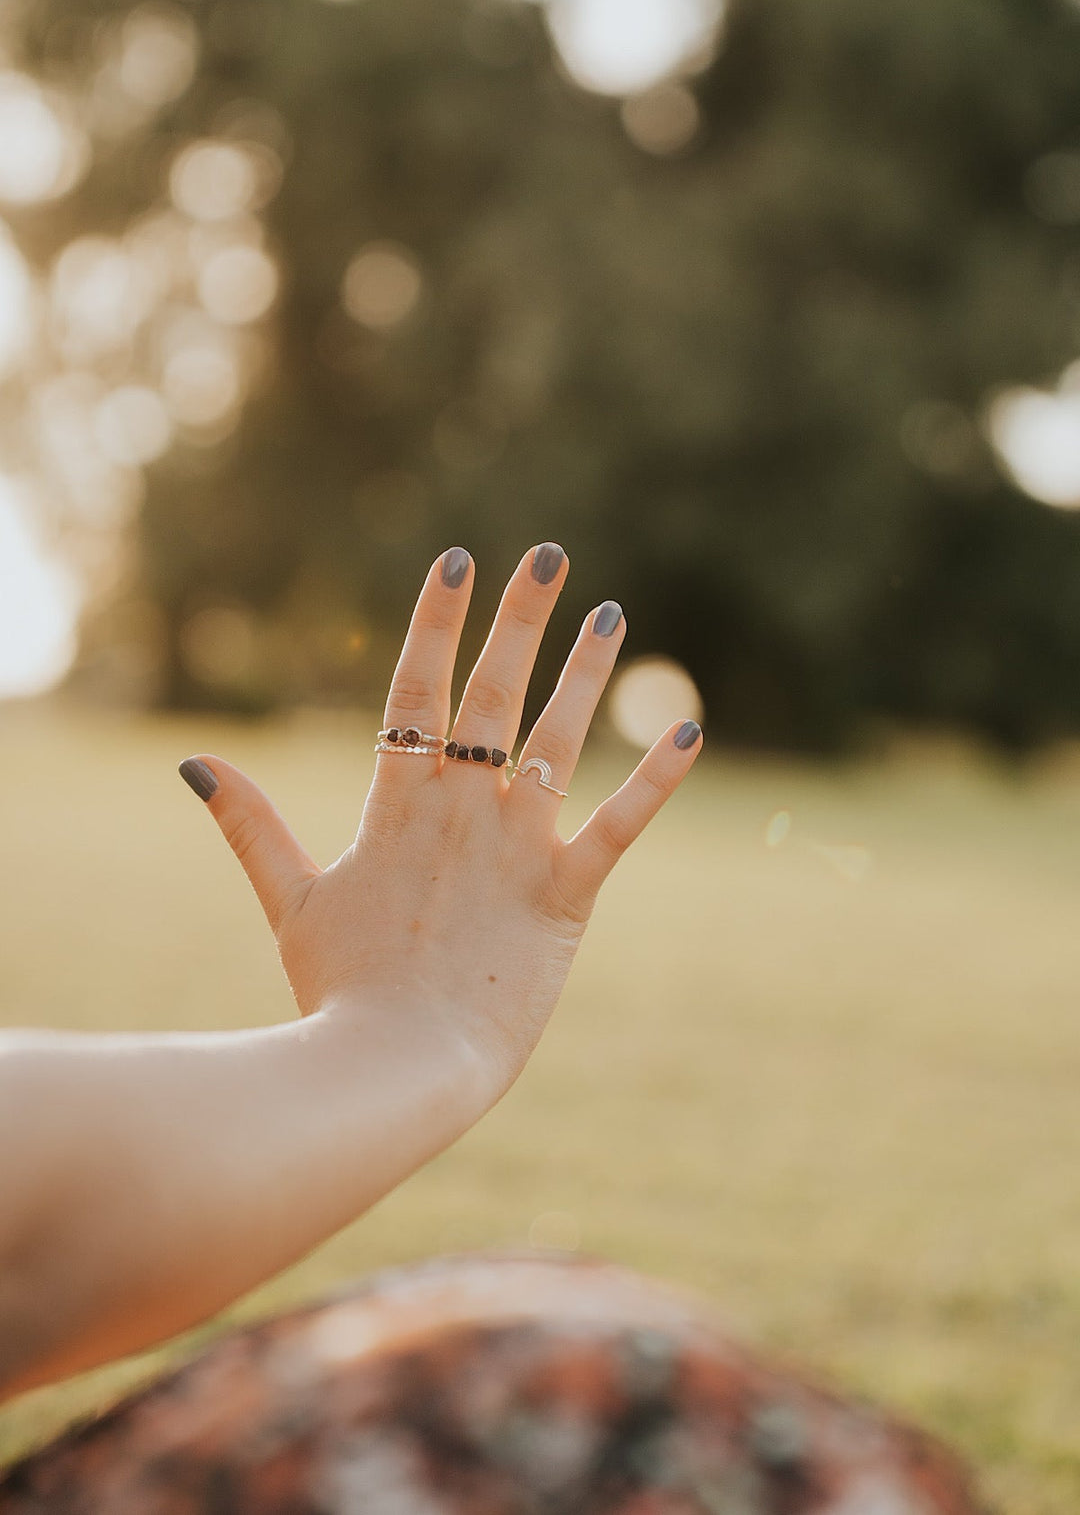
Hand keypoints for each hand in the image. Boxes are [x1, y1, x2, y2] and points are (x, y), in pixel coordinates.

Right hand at [181, 544, 701, 1099]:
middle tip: (550, 554)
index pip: (417, 689)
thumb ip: (250, 826)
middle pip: (492, 693)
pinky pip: (619, 825)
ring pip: (558, 739)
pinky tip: (691, 729)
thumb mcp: (290, 901)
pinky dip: (657, 778)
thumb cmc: (340, 993)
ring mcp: (515, 847)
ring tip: (611, 614)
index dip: (437, 620)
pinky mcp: (565, 894)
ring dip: (586, 674)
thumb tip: (196, 763)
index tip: (460, 559)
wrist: (395, 1068)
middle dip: (521, 618)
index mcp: (396, 805)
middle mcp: (460, 810)